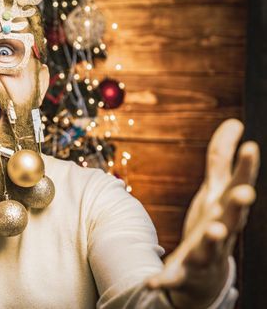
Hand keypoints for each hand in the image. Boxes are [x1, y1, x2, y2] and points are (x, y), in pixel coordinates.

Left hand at [147, 119, 259, 307]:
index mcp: (226, 209)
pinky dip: (165, 279)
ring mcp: (204, 255)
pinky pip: (174, 277)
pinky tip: (152, 281)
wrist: (205, 273)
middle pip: (233, 217)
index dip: (246, 168)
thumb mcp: (216, 189)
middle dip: (239, 205)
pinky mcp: (184, 274)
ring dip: (214, 240)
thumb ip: (222, 157)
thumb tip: (235, 121)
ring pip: (211, 249)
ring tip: (214, 229)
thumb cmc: (214, 222)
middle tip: (245, 193)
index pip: (239, 185)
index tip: (252, 146)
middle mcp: (221, 230)